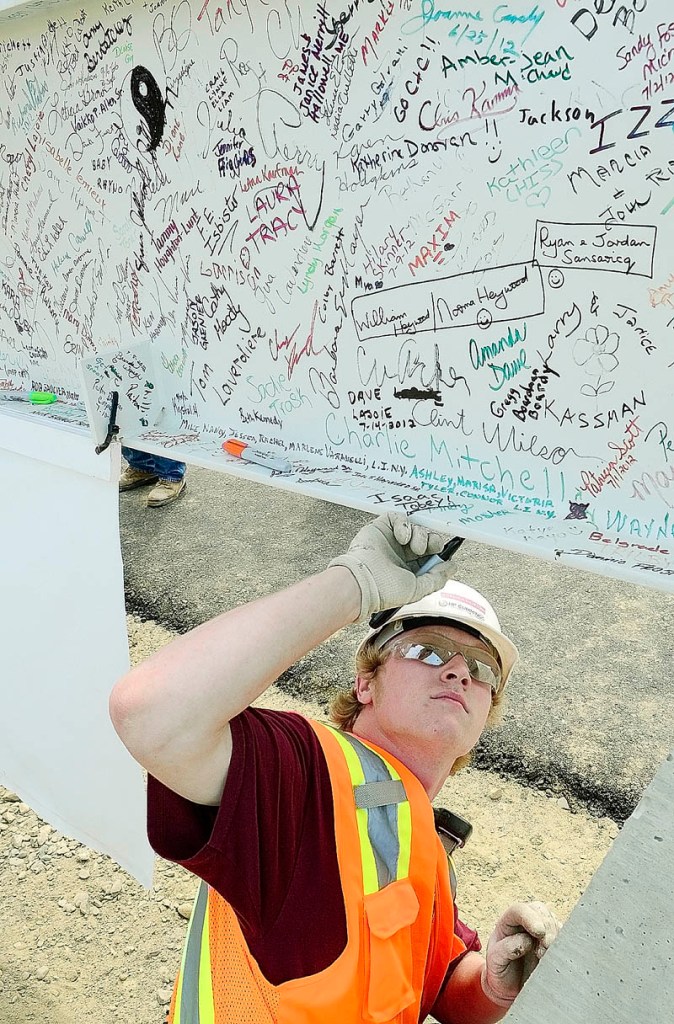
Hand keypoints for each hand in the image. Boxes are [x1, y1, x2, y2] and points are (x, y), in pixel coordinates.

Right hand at [327, 512, 454, 621]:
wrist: (363, 581)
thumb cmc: (385, 590)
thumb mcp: (418, 589)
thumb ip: (437, 578)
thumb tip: (451, 566)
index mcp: (410, 567)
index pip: (430, 554)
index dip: (438, 551)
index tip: (441, 553)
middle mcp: (402, 553)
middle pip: (426, 538)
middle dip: (432, 541)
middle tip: (429, 548)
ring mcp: (392, 539)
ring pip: (416, 526)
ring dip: (420, 535)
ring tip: (413, 546)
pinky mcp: (381, 527)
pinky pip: (399, 517)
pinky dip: (405, 524)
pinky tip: (402, 537)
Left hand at [481, 901, 559, 1006]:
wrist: (508, 989)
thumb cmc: (500, 972)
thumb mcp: (495, 962)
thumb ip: (507, 949)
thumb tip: (527, 940)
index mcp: (507, 922)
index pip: (519, 910)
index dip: (531, 918)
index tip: (540, 932)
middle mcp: (524, 922)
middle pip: (540, 911)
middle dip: (546, 926)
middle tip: (546, 946)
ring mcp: (540, 931)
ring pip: (553, 922)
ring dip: (554, 936)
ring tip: (547, 955)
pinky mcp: (552, 942)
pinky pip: (562, 936)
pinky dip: (562, 944)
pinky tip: (556, 955)